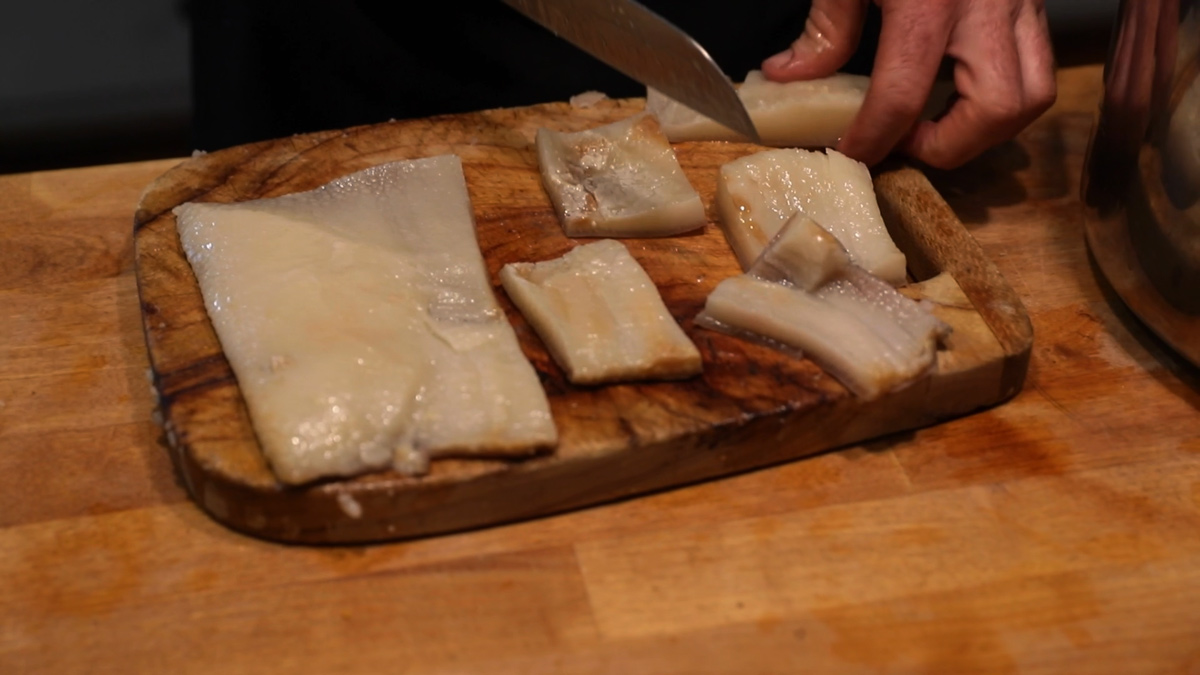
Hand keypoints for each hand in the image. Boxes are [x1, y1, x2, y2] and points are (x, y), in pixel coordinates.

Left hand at [761, 0, 1056, 167]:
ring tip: (937, 123)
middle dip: (951, 146)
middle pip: (997, 110)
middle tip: (907, 141)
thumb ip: (826, 24)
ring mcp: (1021, 2)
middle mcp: (986, 8)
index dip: (874, 139)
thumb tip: (789, 75)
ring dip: (986, 128)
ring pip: (1033, 94)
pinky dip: (1003, 94)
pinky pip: (1038, 63)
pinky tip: (960, 88)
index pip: (902, 98)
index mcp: (928, 4)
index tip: (853, 152)